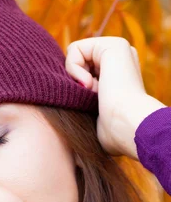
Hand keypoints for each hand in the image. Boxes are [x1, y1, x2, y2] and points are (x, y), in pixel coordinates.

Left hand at [65, 36, 165, 158]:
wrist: (129, 128)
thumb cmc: (114, 135)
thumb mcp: (95, 123)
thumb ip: (85, 118)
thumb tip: (74, 155)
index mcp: (117, 75)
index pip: (80, 72)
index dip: (74, 89)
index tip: (89, 104)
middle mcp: (119, 59)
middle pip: (75, 63)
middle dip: (74, 84)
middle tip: (92, 100)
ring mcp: (117, 50)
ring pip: (73, 55)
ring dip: (75, 79)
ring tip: (94, 94)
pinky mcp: (112, 45)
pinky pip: (74, 49)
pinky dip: (74, 70)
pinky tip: (89, 86)